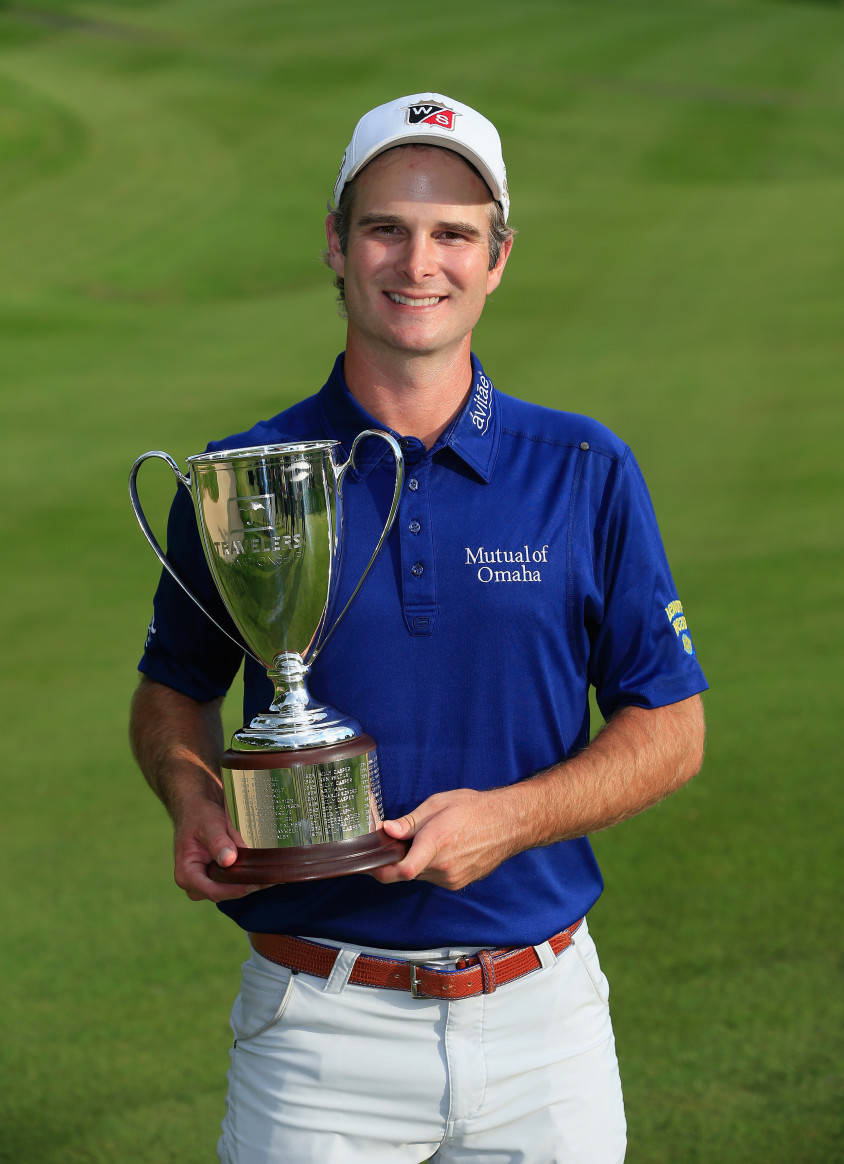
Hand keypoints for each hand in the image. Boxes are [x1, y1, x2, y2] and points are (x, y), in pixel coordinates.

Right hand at [172, 797, 261, 901]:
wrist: (198, 807)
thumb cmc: (199, 814)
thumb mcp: (209, 824)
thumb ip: (218, 842)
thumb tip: (229, 861)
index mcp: (186, 874)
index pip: (213, 891)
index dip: (236, 890)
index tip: (255, 882)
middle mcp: (195, 883)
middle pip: (225, 892)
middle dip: (247, 885)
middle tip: (271, 877)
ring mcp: (207, 881)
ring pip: (232, 889)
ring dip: (251, 881)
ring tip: (271, 873)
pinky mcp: (218, 876)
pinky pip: (235, 881)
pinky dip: (249, 875)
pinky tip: (265, 870)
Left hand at [371, 788, 517, 890]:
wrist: (508, 823)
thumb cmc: (474, 809)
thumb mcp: (437, 804)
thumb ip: (409, 821)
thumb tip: (386, 830)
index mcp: (436, 843)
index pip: (403, 870)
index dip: (381, 870)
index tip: (370, 863)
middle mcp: (444, 866)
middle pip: (406, 872)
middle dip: (397, 860)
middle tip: (398, 842)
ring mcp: (452, 878)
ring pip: (420, 875)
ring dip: (415, 862)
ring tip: (429, 840)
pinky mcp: (458, 883)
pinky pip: (434, 878)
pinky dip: (430, 866)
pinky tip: (442, 849)